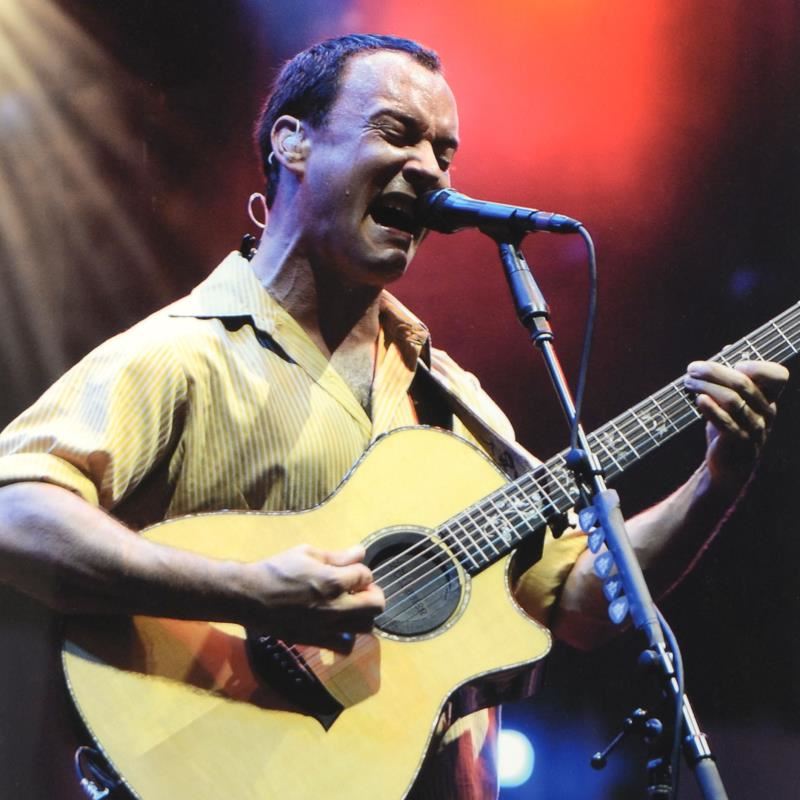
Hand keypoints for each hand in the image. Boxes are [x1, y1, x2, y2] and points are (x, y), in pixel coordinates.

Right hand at [244, 544, 384, 649]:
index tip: (350, 569)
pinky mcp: (316, 641)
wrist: (250, 596)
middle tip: (359, 588)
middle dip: (372, 593)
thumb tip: (361, 553)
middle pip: (375, 605)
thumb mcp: (307, 553)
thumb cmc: (277, 569)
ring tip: (351, 605)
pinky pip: (344, 646)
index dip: (360, 570)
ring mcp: (327, 627)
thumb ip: (337, 556)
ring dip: (363, 614)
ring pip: (365, 627)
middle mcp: (335, 607)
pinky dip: (348, 636)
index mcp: (333, 581)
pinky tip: (339, 624)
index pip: (366, 576)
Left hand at [683, 359, 788, 489]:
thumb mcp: (734, 402)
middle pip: (743, 383)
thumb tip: (728, 348)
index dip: (757, 364)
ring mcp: (755, 429)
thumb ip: (732, 378)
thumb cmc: (729, 428)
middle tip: (692, 368)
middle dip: (714, 372)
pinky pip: (727, 422)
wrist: (728, 466)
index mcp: (769, 398)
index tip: (731, 362)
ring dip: (706, 388)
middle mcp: (766, 412)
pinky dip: (711, 409)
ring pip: (732, 401)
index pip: (777, 375)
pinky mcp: (739, 443)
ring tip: (687, 383)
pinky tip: (698, 400)